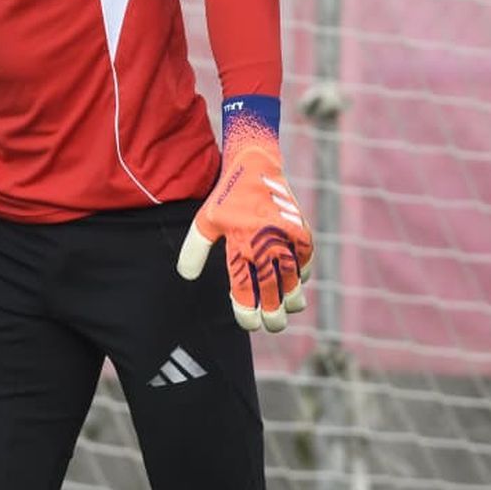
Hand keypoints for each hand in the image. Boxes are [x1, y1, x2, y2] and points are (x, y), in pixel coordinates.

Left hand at [176, 97, 313, 332]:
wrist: (256, 163)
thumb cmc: (227, 197)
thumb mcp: (205, 220)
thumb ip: (194, 249)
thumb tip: (185, 276)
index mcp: (240, 243)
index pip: (244, 289)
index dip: (247, 311)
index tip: (249, 323)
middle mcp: (264, 243)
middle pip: (273, 291)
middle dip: (273, 314)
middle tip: (272, 326)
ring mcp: (286, 237)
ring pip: (294, 280)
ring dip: (292, 298)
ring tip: (289, 310)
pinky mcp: (301, 231)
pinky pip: (305, 261)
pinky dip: (302, 274)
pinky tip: (296, 282)